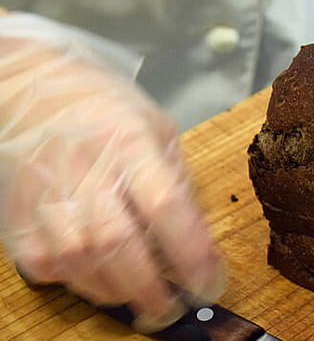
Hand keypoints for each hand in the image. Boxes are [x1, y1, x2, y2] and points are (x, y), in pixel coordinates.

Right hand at [0, 28, 223, 330]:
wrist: (38, 89)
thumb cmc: (109, 109)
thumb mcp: (159, 128)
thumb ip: (177, 180)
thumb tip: (196, 237)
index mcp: (132, 142)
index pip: (165, 204)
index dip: (190, 250)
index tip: (210, 281)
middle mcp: (87, 167)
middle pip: (117, 241)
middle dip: (149, 287)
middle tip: (170, 308)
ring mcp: (47, 190)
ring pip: (78, 258)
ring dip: (113, 290)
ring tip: (137, 296)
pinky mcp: (20, 209)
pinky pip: (42, 262)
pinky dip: (71, 280)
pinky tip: (93, 275)